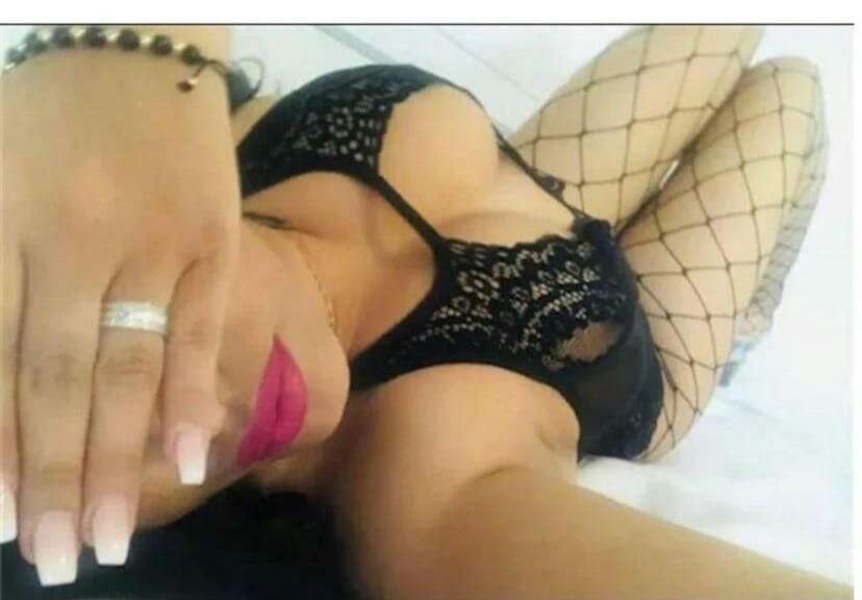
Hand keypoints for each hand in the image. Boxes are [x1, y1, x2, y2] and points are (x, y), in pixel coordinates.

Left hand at [1, 27, 239, 584]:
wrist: (133, 43)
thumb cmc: (44, 116)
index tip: (3, 526)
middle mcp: (70, 239)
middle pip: (59, 379)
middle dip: (58, 479)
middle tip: (62, 562)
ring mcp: (152, 243)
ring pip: (131, 367)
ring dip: (120, 460)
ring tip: (112, 538)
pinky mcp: (213, 242)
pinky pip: (203, 329)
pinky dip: (192, 396)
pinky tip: (188, 461)